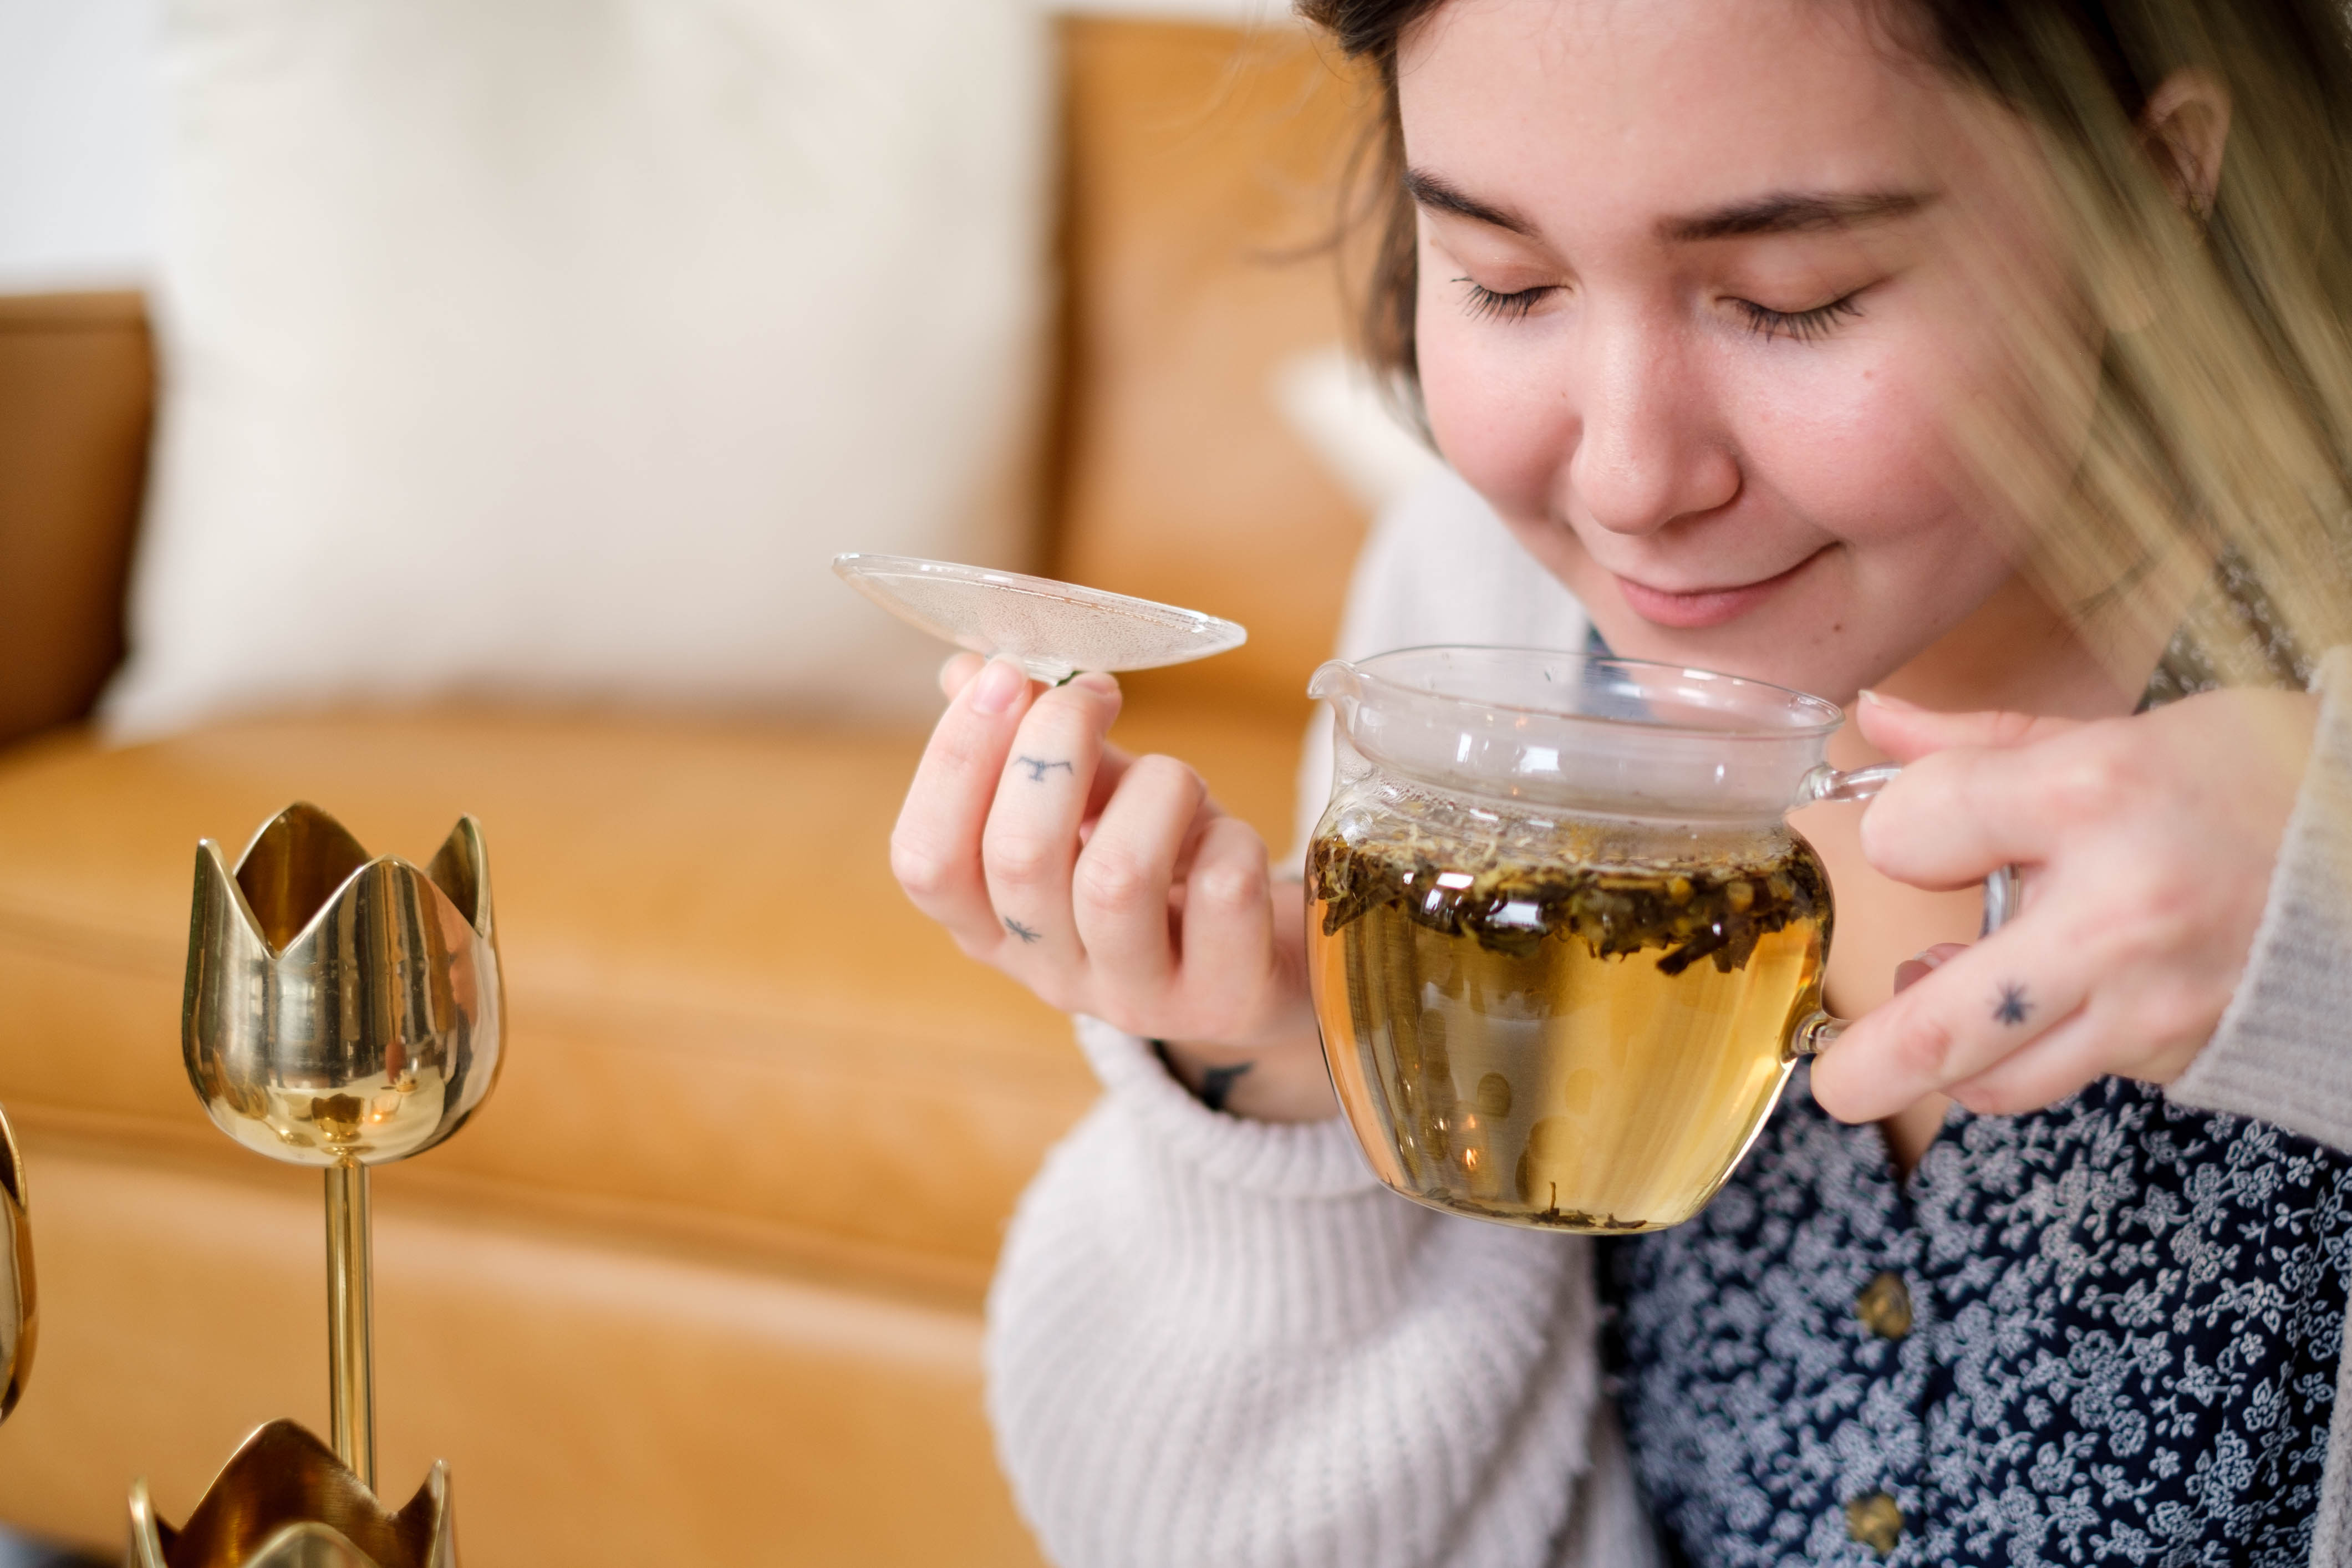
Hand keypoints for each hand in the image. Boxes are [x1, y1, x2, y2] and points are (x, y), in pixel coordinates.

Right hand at [890, 654, 1332, 1120]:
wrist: (1264, 964)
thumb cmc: (1165, 867)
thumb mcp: (1092, 805)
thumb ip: (1032, 746)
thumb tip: (966, 669)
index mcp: (992, 925)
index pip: (926, 859)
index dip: (954, 759)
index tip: (1003, 675)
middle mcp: (1049, 973)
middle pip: (1018, 860)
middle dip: (1056, 745)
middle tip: (1094, 693)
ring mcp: (1135, 999)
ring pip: (1117, 879)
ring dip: (1155, 789)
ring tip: (1176, 780)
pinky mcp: (1224, 1000)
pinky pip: (1222, 892)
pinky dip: (1231, 839)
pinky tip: (1230, 843)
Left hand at [1807, 684, 2318, 1122]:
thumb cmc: (2255, 780)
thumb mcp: (2118, 735)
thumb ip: (1979, 744)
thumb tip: (1872, 721)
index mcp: (2091, 797)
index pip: (1909, 832)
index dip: (1895, 833)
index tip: (1914, 831)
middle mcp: (2117, 911)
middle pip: (1948, 1026)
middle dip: (1869, 1067)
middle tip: (1831, 1081)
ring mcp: (2154, 998)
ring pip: (2004, 1077)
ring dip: (1949, 1063)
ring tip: (1934, 1008)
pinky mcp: (2183, 1053)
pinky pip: (2076, 1073)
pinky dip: (2043, 1049)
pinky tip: (2049, 1001)